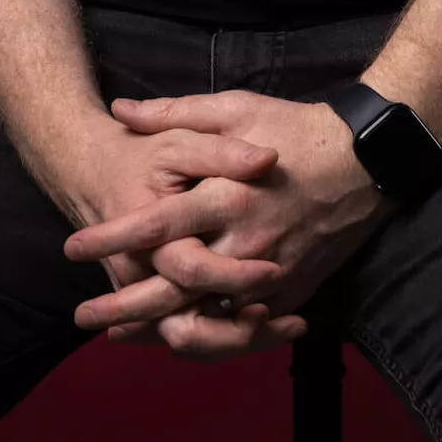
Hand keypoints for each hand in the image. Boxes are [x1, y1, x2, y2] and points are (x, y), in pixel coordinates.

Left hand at [64, 91, 397, 361]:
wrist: (367, 161)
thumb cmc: (297, 128)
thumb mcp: (236, 108)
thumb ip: (175, 113)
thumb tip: (122, 110)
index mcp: (226, 194)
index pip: (158, 225)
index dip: (113, 238)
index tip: (73, 248)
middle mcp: (244, 242)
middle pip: (174, 286)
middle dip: (125, 305)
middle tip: (83, 316)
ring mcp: (270, 272)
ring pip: (207, 315)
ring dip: (161, 328)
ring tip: (121, 333)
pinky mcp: (291, 289)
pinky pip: (245, 322)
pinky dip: (211, 331)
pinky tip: (179, 330)